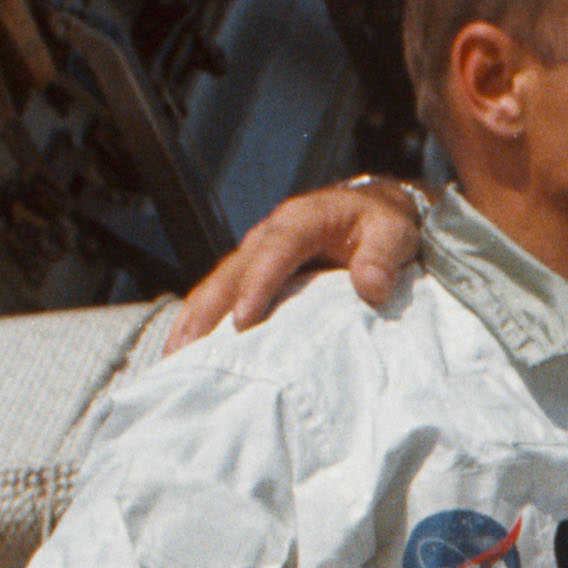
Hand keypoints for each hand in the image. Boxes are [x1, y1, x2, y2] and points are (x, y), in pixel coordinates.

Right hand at [168, 179, 424, 347]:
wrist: (372, 209)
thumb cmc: (383, 224)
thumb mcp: (394, 233)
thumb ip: (383, 257)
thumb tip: (371, 287)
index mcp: (302, 221)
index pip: (274, 251)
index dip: (256, 285)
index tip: (242, 321)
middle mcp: (269, 234)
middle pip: (231, 271)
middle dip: (208, 310)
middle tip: (188, 350)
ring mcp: (255, 253)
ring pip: (216, 284)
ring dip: (193, 319)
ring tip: (173, 358)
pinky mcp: (252, 272)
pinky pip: (220, 294)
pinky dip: (199, 320)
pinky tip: (184, 352)